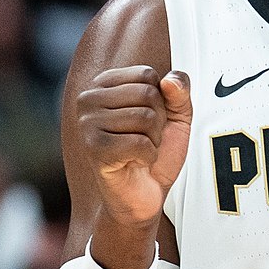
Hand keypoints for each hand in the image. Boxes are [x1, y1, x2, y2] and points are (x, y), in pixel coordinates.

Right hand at [77, 66, 191, 230]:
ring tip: (140, 151)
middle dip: (159, 121)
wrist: (144, 195)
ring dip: (153, 140)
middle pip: (147, 93)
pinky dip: (148, 156)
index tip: (149, 120)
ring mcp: (88, 123)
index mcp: (104, 84)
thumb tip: (170, 80)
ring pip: (145, 117)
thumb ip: (180, 91)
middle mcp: (89, 99)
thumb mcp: (177, 116)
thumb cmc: (156, 153)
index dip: (161, 100)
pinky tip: (136, 162)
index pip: (147, 74)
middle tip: (145, 139)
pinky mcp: (94, 148)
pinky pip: (140, 142)